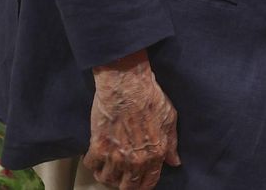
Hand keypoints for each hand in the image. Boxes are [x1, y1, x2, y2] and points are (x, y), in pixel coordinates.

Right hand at [85, 51, 179, 189]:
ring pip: (106, 179)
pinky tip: (97, 156)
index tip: (139, 182)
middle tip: (122, 176)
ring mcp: (115, 156)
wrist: (127, 86)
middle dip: (125, 184)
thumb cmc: (151, 98)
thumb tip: (174, 162)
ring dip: (107, 175)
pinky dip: (93, 163)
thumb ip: (171, 144)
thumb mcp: (170, 120)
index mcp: (155, 155)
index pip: (148, 183)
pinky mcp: (98, 147)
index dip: (143, 185)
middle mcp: (135, 161)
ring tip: (108, 167)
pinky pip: (91, 166)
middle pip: (126, 187)